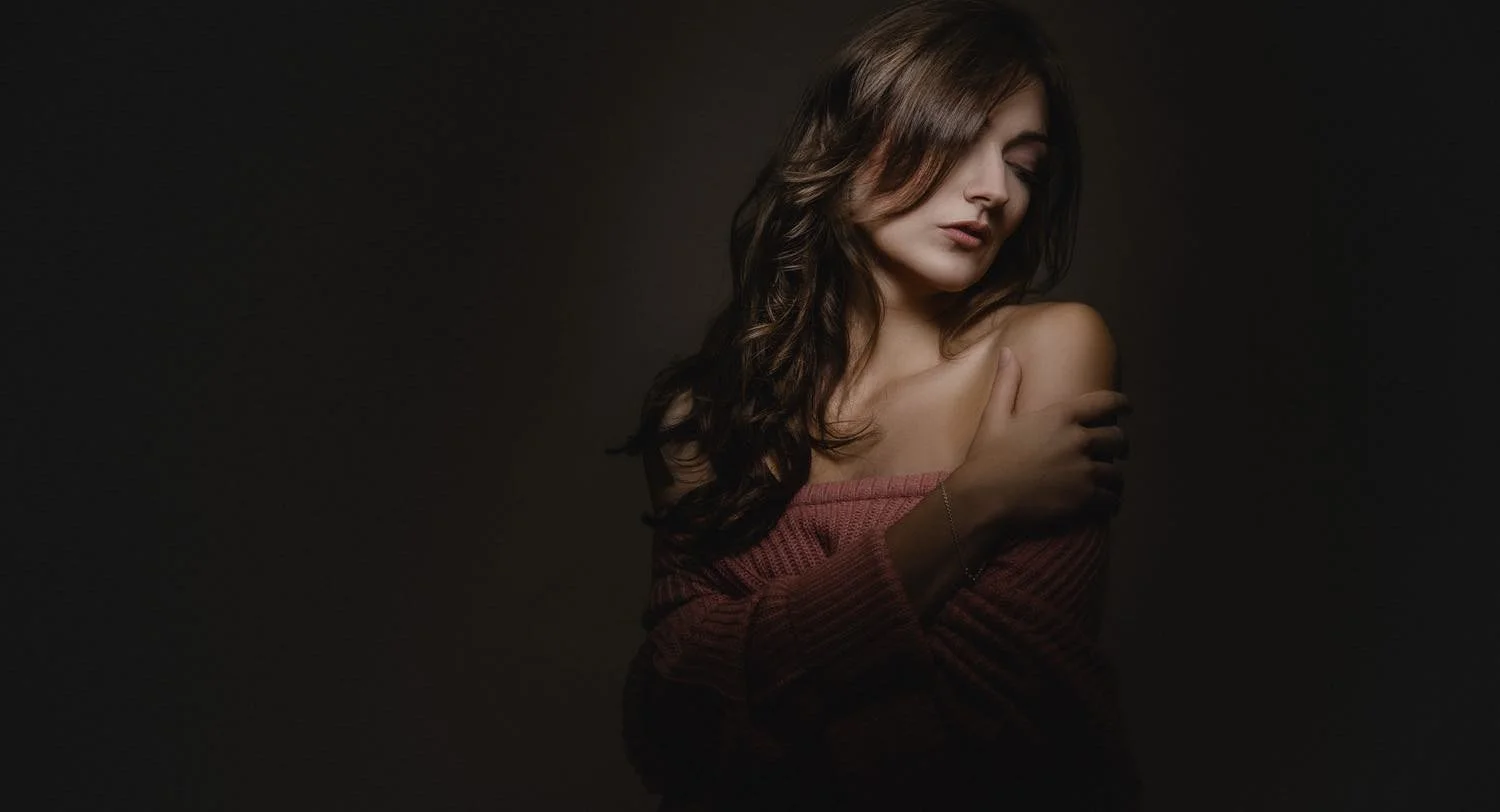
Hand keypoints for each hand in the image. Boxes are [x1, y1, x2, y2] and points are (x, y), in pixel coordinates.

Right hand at [950, 346, 1129, 534]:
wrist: (984, 499)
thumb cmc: (987, 457)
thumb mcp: (994, 416)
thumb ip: (1007, 383)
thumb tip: (1008, 352)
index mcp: (1061, 417)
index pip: (1105, 403)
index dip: (1121, 403)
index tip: (1127, 408)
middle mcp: (1079, 441)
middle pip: (1118, 439)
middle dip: (1118, 444)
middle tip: (1114, 451)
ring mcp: (1085, 471)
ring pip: (1117, 472)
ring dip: (1113, 477)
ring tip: (1107, 482)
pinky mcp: (1086, 500)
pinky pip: (1112, 500)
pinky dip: (1110, 502)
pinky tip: (1105, 504)